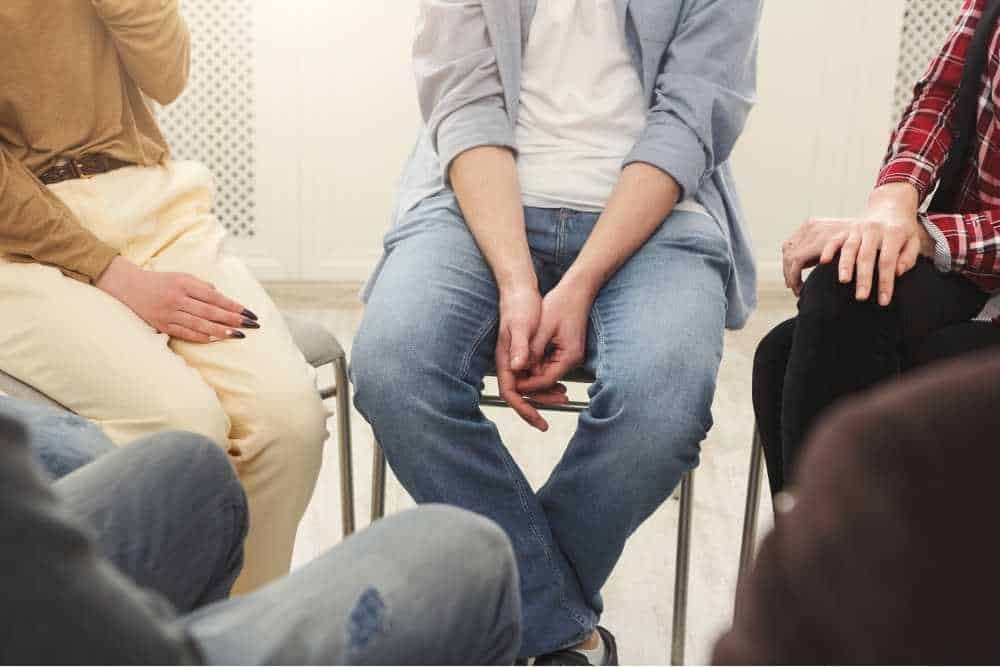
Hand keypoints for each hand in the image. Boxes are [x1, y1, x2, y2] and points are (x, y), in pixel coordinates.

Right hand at [96, 256, 257, 342]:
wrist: (127, 286)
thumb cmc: (160, 281)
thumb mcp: (181, 276)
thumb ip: (202, 286)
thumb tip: (220, 296)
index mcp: (184, 284)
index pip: (214, 297)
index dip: (233, 306)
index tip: (249, 312)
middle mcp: (177, 299)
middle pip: (210, 312)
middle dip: (233, 319)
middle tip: (250, 325)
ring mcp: (169, 313)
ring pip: (199, 325)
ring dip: (220, 331)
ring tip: (237, 335)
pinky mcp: (161, 325)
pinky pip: (185, 333)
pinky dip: (201, 337)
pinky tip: (215, 339)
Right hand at [495, 284, 554, 430]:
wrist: (520, 290)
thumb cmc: (520, 306)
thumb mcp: (522, 326)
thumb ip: (521, 347)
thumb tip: (518, 368)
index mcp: (506, 359)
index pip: (511, 393)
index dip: (524, 409)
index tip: (538, 420)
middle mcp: (509, 362)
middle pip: (520, 394)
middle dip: (535, 408)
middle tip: (549, 422)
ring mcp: (517, 359)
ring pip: (529, 386)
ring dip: (544, 395)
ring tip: (563, 399)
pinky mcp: (526, 353)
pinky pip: (535, 375)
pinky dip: (547, 383)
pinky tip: (561, 385)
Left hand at [514, 279, 594, 404]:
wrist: (577, 290)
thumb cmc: (562, 304)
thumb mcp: (543, 327)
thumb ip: (532, 349)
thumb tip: (518, 367)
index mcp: (569, 356)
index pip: (546, 380)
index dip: (528, 384)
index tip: (513, 384)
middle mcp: (573, 359)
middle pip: (548, 380)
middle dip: (530, 383)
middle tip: (511, 383)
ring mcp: (571, 356)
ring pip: (548, 372)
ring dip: (533, 374)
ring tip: (515, 375)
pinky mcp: (567, 350)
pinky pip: (550, 363)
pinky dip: (539, 364)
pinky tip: (525, 363)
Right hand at [782, 183, 932, 304]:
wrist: (891, 205)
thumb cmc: (904, 229)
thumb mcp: (914, 241)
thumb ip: (908, 257)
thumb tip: (897, 272)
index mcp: (893, 232)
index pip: (887, 261)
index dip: (885, 281)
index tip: (884, 300)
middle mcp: (873, 229)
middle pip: (866, 256)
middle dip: (863, 278)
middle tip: (861, 297)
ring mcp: (858, 228)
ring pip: (849, 248)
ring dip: (845, 265)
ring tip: (843, 281)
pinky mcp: (846, 229)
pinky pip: (835, 239)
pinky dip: (828, 249)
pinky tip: (823, 261)